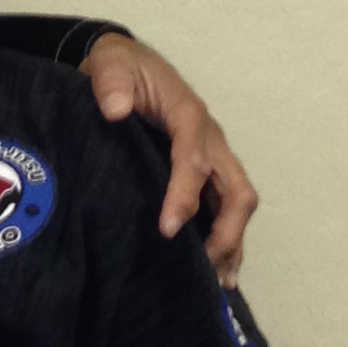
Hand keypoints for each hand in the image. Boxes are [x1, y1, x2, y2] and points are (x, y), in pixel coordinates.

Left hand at [80, 34, 259, 278]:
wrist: (125, 64)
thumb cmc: (119, 68)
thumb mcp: (110, 65)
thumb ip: (111, 84)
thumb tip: (116, 110)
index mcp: (188, 114)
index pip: (195, 158)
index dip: (184, 194)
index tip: (166, 227)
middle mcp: (210, 139)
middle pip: (236, 189)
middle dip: (226, 229)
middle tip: (202, 265)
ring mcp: (212, 157)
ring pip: (237, 203)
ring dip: (232, 242)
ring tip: (218, 282)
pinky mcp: (206, 172)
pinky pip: (225, 207)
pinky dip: (227, 239)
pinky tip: (218, 272)